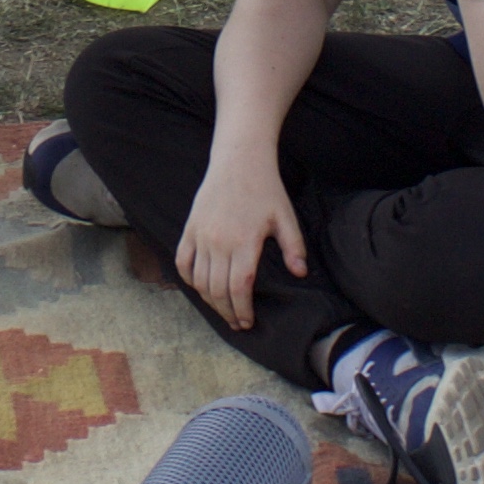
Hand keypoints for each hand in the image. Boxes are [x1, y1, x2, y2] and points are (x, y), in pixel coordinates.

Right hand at [174, 165, 307, 328]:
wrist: (239, 161)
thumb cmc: (265, 189)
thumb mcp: (285, 217)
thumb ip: (294, 247)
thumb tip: (300, 273)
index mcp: (244, 242)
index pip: (239, 288)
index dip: (242, 309)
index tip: (248, 321)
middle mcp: (219, 242)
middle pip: (217, 290)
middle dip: (227, 312)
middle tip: (237, 322)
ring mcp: (201, 236)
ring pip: (199, 280)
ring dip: (209, 300)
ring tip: (222, 309)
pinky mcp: (190, 229)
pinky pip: (183, 262)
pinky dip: (188, 279)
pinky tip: (200, 287)